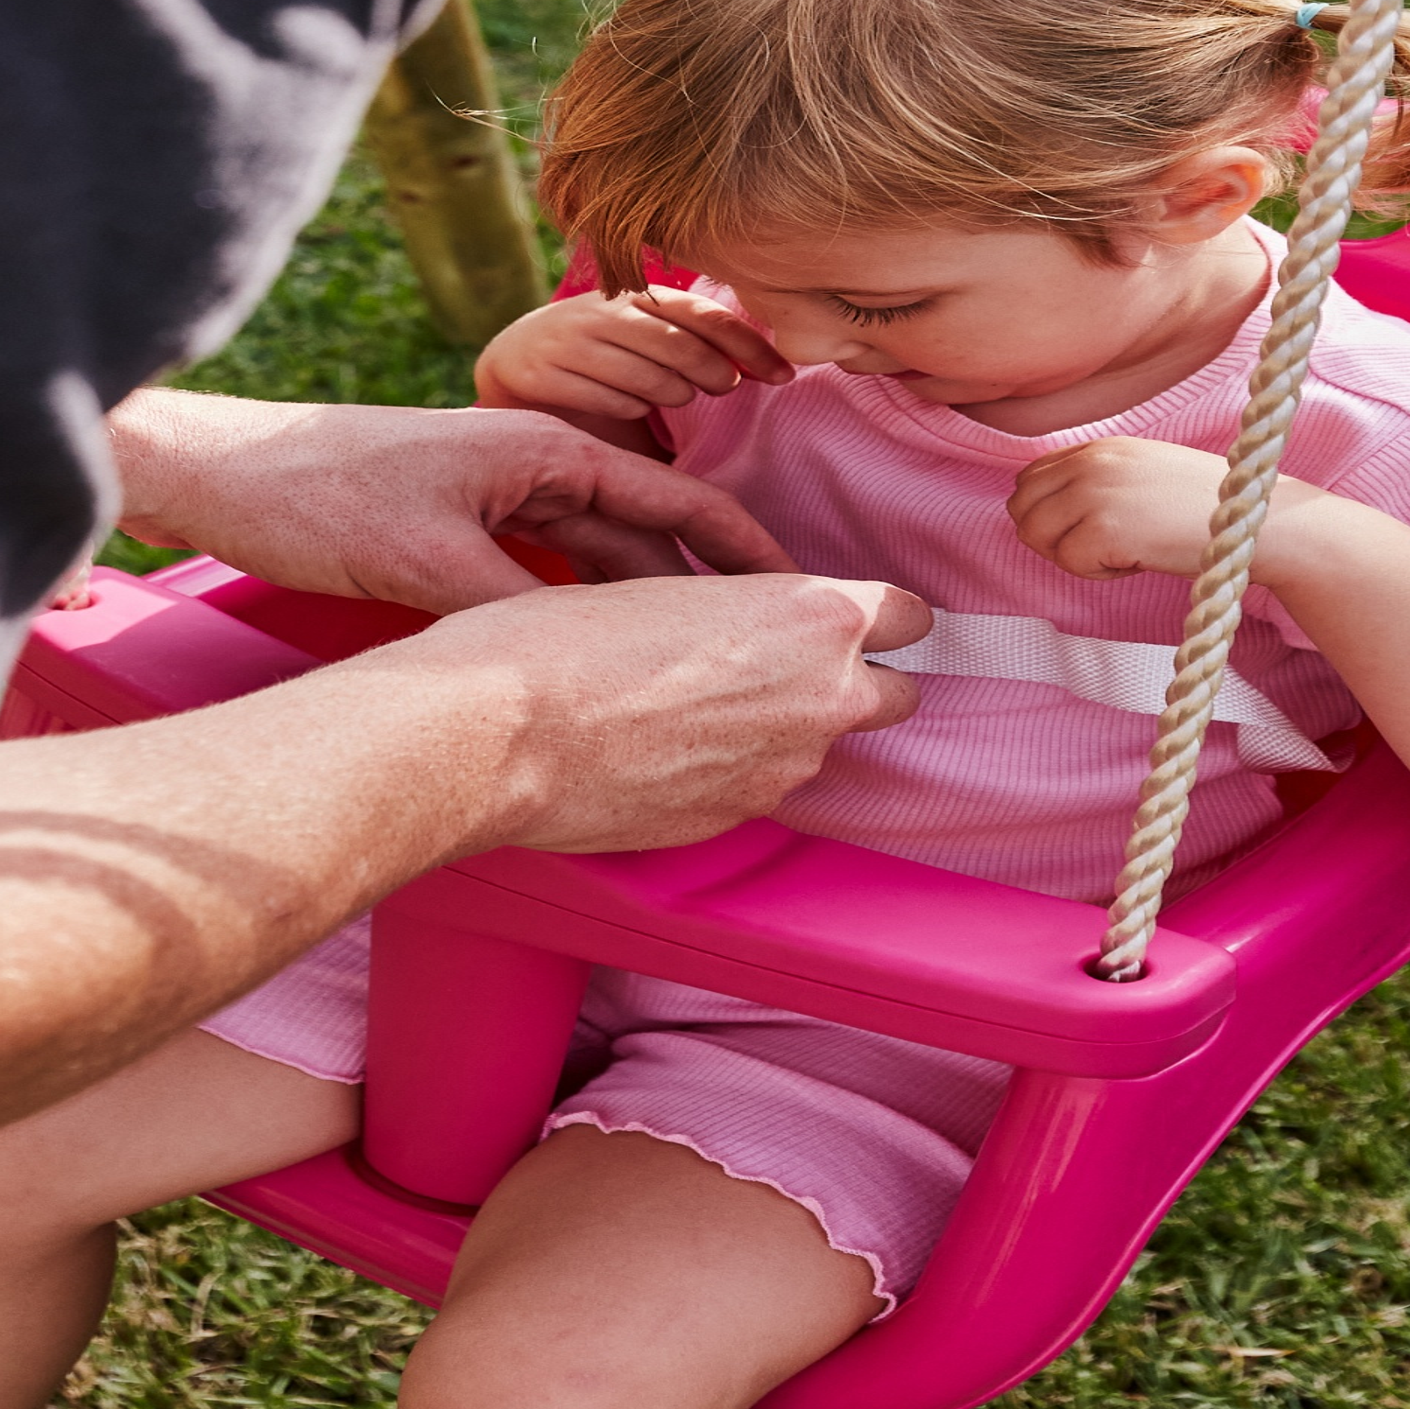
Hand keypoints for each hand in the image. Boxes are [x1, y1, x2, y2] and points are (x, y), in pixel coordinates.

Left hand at [108, 388, 799, 609]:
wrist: (221, 473)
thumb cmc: (317, 496)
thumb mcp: (429, 560)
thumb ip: (519, 600)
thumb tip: (598, 651)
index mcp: (542, 450)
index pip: (674, 498)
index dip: (743, 548)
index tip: (802, 592)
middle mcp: (531, 464)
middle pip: (645, 532)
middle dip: (706, 586)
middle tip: (766, 650)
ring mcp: (495, 496)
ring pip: (597, 558)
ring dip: (646, 605)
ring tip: (703, 667)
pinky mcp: (457, 527)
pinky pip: (547, 573)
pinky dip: (584, 611)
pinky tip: (602, 658)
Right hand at [354, 570, 930, 852]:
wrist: (499, 734)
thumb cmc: (564, 635)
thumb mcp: (669, 587)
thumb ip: (747, 613)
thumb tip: (760, 627)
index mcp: (814, 615)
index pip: (909, 616)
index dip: (875, 616)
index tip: (846, 618)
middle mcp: (823, 698)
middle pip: (895, 694)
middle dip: (851, 681)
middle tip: (776, 664)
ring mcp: (783, 771)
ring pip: (818, 745)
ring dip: (781, 726)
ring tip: (692, 704)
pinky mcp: (737, 821)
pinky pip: (757, 786)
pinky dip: (728, 768)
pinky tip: (663, 749)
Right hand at [475, 288, 791, 420]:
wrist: (513, 364)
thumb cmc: (600, 362)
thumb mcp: (647, 344)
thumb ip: (695, 352)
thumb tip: (771, 372)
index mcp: (636, 295)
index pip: (706, 315)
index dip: (751, 346)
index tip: (784, 377)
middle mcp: (604, 310)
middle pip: (684, 348)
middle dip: (716, 376)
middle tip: (722, 390)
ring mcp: (571, 339)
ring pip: (651, 380)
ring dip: (671, 398)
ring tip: (665, 400)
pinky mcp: (543, 371)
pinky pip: (612, 404)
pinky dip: (628, 414)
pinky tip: (622, 410)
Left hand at [1007, 435, 1330, 580]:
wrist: (1259, 522)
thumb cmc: (1204, 507)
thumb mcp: (1141, 475)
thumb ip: (1093, 481)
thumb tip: (1033, 512)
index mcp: (1098, 447)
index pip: (1029, 480)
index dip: (1050, 514)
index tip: (1092, 529)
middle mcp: (1091, 462)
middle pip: (1021, 508)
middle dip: (1052, 537)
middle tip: (1104, 547)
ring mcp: (1095, 493)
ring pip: (1037, 537)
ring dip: (1074, 556)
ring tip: (1124, 552)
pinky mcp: (1104, 529)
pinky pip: (1069, 563)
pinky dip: (1099, 573)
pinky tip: (1137, 562)